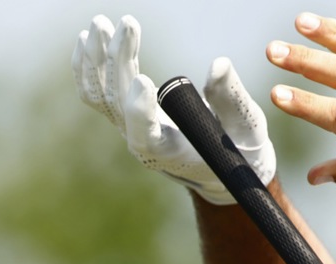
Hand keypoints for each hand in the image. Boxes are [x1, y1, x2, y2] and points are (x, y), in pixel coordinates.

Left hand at [72, 15, 275, 204]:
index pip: (145, 134)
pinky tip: (89, 38)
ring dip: (96, 58)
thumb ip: (232, 100)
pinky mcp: (124, 116)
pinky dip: (88, 65)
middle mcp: (142, 142)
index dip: (139, 109)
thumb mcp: (246, 127)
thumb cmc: (239, 151)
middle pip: (117, 101)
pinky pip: (95, 93)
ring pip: (99, 95)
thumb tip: (219, 64)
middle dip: (118, 61)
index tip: (144, 78)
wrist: (223, 167)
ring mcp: (129, 129)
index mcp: (171, 153)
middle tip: (128, 23)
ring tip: (101, 24)